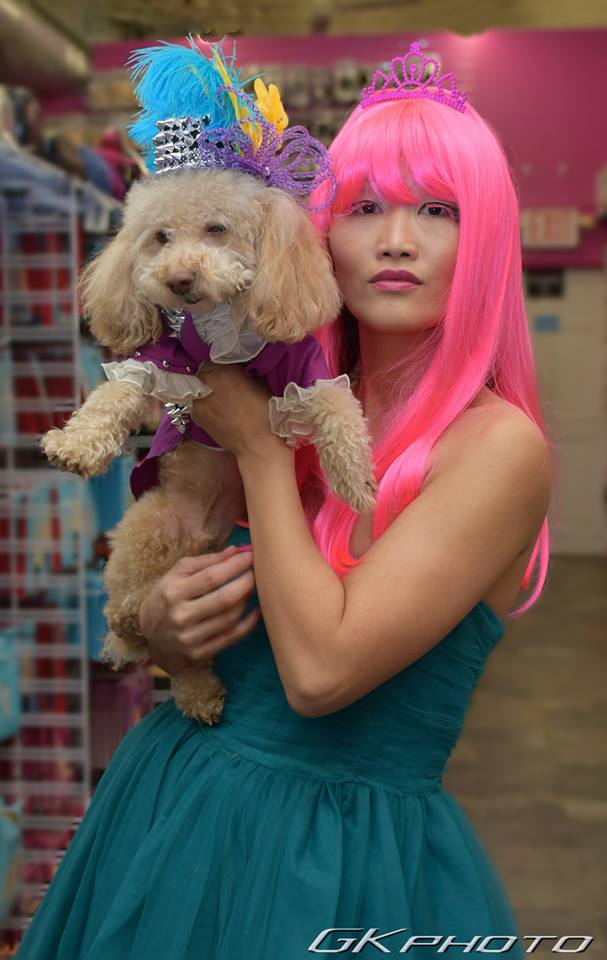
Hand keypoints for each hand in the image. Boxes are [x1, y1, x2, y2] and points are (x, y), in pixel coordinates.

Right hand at [138, 545, 260, 675]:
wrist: (151, 634)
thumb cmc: (167, 596)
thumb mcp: (177, 573)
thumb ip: (206, 561)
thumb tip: (235, 551)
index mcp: (173, 592)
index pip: (211, 577)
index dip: (234, 566)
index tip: (250, 556)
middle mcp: (181, 616)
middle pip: (224, 599)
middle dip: (246, 583)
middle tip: (257, 571)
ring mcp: (190, 638)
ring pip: (230, 618)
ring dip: (246, 600)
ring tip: (252, 587)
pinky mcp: (199, 653)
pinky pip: (231, 637)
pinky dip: (248, 624)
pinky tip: (256, 610)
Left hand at [190, 361, 281, 460]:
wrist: (258, 443)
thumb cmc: (265, 411)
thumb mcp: (257, 379)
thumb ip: (241, 367)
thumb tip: (233, 362)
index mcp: (222, 368)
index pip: (212, 353)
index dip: (219, 358)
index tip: (225, 363)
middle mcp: (205, 381)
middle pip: (202, 369)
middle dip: (210, 372)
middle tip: (223, 379)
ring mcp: (197, 399)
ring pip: (197, 385)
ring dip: (205, 387)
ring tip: (219, 394)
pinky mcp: (195, 415)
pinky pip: (196, 401)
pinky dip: (203, 401)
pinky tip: (216, 407)